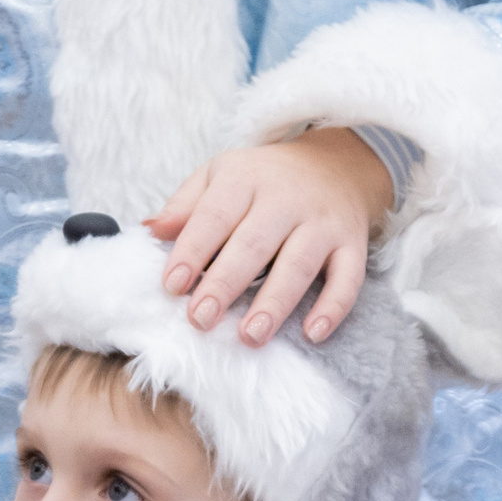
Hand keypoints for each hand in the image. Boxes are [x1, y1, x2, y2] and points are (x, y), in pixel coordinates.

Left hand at [147, 127, 393, 347]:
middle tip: (201, 319)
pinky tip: (313, 333)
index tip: (172, 285)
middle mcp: (287, 198)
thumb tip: (149, 229)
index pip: (215, 215)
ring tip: (250, 336)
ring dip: (274, 303)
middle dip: (225, 283)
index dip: (192, 250)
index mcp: (246, 178)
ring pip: (299, 264)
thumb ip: (184, 206)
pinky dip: (333, 307)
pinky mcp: (352, 243)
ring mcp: (323, 222)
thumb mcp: (219, 177)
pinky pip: (348, 278)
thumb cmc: (263, 182)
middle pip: (254, 243)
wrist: (335, 165)